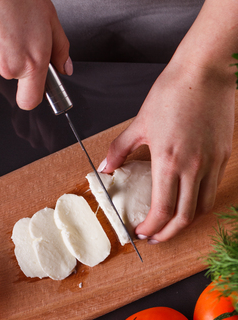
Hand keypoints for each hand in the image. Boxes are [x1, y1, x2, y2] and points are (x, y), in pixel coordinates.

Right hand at [0, 0, 71, 109]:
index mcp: (31, 63)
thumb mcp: (49, 18)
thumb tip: (65, 67)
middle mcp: (7, 67)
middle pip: (11, 74)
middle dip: (15, 57)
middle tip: (16, 31)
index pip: (30, 101)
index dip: (32, 95)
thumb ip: (60, 49)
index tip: (33, 87)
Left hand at [100, 60, 235, 242]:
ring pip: (202, 207)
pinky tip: (187, 198)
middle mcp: (193, 168)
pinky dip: (199, 201)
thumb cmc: (172, 92)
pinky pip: (212, 188)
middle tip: (155, 237)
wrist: (206, 70)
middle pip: (184, 218)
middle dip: (167, 234)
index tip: (140, 231)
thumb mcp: (139, 123)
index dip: (151, 228)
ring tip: (171, 223)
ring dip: (186, 221)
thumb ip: (120, 149)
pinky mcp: (223, 156)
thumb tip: (106, 168)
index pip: (162, 211)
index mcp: (169, 162)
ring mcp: (212, 163)